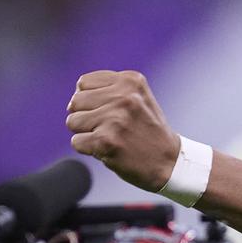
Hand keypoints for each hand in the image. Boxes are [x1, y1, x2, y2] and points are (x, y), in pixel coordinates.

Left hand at [66, 70, 179, 192]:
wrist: (169, 161)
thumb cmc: (147, 130)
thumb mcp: (138, 98)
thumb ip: (110, 90)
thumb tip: (72, 100)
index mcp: (131, 81)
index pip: (84, 83)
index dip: (91, 100)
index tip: (110, 111)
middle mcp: (124, 96)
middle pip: (76, 101)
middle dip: (86, 116)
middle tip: (110, 127)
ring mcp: (115, 118)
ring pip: (73, 121)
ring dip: (87, 133)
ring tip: (111, 137)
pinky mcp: (106, 141)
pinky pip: (77, 141)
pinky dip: (88, 149)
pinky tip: (109, 149)